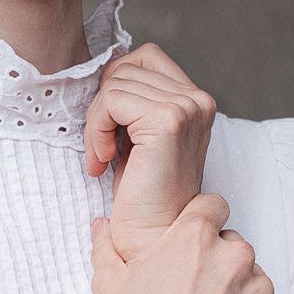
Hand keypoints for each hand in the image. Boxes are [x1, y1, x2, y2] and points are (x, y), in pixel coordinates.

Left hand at [83, 43, 215, 261]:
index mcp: (195, 100)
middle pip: (126, 67)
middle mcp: (198, 100)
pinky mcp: (167, 120)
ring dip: (96, 122)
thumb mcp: (139, 136)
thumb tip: (105, 69)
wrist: (153, 236)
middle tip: (103, 147)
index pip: (144, 57)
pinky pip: (110, 100)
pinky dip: (96, 130)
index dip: (116, 87)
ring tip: (103, 157)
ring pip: (114, 84)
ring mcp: (187, 107)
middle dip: (103, 106)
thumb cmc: (142, 193)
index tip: (111, 129)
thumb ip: (134, 99)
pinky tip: (103, 160)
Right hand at [89, 195, 287, 293]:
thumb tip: (101, 223)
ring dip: (237, 292)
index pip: (213, 205)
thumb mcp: (108, 283)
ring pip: (253, 278)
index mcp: (195, 237)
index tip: (194, 245)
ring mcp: (259, 288)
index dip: (202, 222)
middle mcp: (233, 255)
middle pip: (233, 244)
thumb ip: (106, 244)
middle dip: (218, 263)